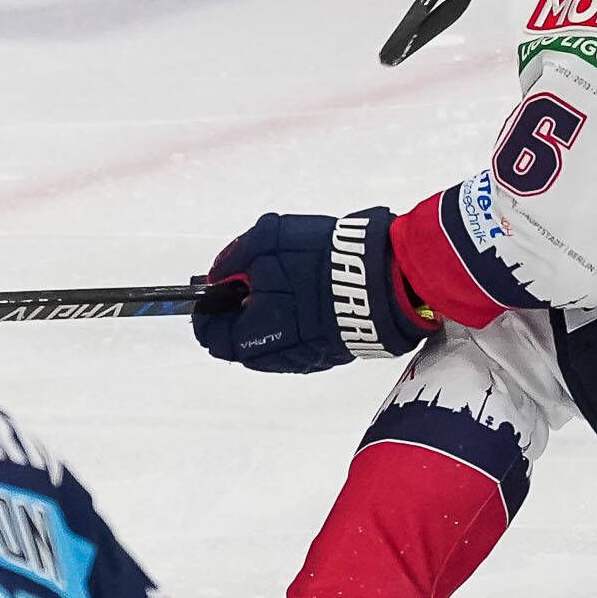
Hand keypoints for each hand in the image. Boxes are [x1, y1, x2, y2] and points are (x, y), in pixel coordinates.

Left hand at [193, 208, 425, 374]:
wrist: (388, 277)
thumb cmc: (325, 260)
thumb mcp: (266, 239)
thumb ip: (234, 257)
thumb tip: (218, 274)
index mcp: (255, 333)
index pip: (212, 336)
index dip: (207, 312)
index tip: (211, 293)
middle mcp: (279, 355)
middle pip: (241, 343)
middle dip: (237, 314)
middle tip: (247, 284)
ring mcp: (308, 358)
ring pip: (271, 344)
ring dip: (266, 319)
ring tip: (281, 286)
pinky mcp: (333, 354)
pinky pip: (300, 343)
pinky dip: (292, 323)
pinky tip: (305, 298)